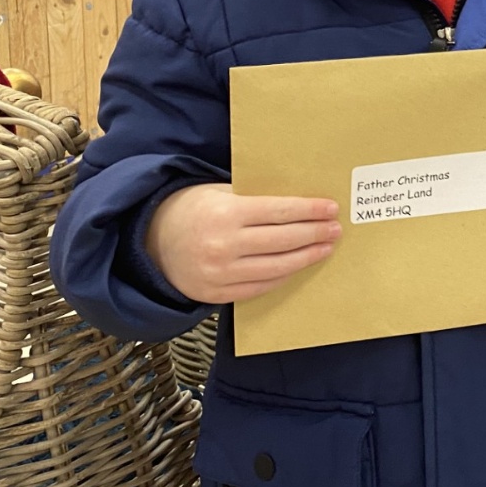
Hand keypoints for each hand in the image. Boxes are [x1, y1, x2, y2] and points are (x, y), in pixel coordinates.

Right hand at [146, 183, 340, 304]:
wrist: (150, 241)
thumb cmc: (193, 209)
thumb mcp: (220, 192)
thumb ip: (254, 199)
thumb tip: (300, 203)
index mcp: (225, 213)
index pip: (279, 211)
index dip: (309, 211)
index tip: (331, 208)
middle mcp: (223, 245)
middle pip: (283, 240)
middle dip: (314, 234)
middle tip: (335, 229)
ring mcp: (219, 273)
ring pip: (276, 268)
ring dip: (305, 258)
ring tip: (324, 248)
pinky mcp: (216, 294)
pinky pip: (260, 287)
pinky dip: (282, 277)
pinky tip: (298, 266)